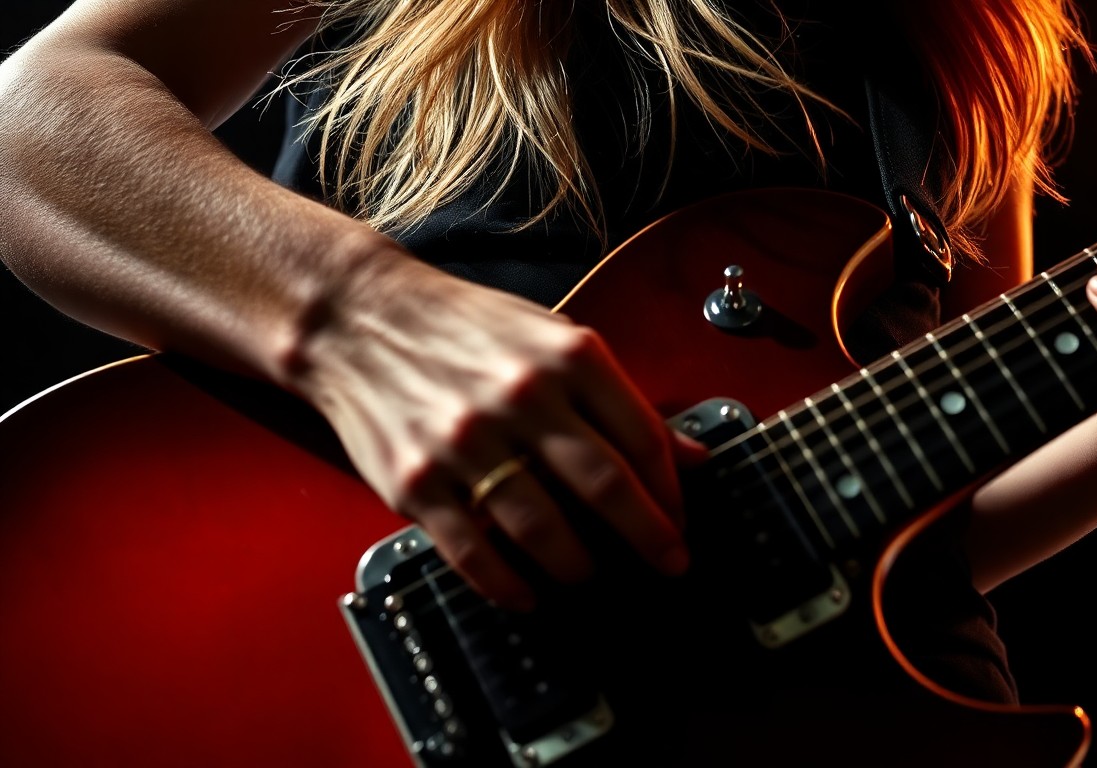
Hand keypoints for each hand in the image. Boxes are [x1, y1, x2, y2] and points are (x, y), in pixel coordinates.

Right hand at [294, 255, 704, 610]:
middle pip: (606, 487)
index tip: (680, 522)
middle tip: (670, 567)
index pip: (643, 439)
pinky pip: (474, 552)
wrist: (360, 318)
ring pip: (544, 529)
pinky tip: (529, 595)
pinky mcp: (417, 481)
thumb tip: (694, 458)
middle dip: (648, 539)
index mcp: (567, 357)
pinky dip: (508, 585)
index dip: (670, 492)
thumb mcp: (555, 339)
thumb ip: (622, 400)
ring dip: (580, 567)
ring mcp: (466, 442)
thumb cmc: (467, 329)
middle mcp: (521, 397)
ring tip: (593, 577)